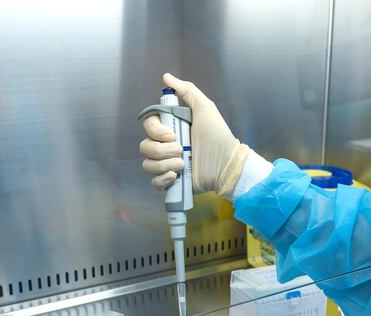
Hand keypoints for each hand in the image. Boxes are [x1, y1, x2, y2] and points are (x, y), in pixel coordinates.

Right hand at [140, 73, 249, 195]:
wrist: (226, 163)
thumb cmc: (217, 135)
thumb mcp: (204, 108)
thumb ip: (187, 91)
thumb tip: (166, 77)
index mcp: (171, 128)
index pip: (148, 126)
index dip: (155, 131)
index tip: (172, 134)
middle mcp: (166, 146)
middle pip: (144, 147)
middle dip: (161, 150)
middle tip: (181, 150)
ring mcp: (167, 164)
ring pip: (147, 165)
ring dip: (164, 165)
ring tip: (183, 164)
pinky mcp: (172, 182)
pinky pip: (154, 183)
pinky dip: (162, 181)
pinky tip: (176, 176)